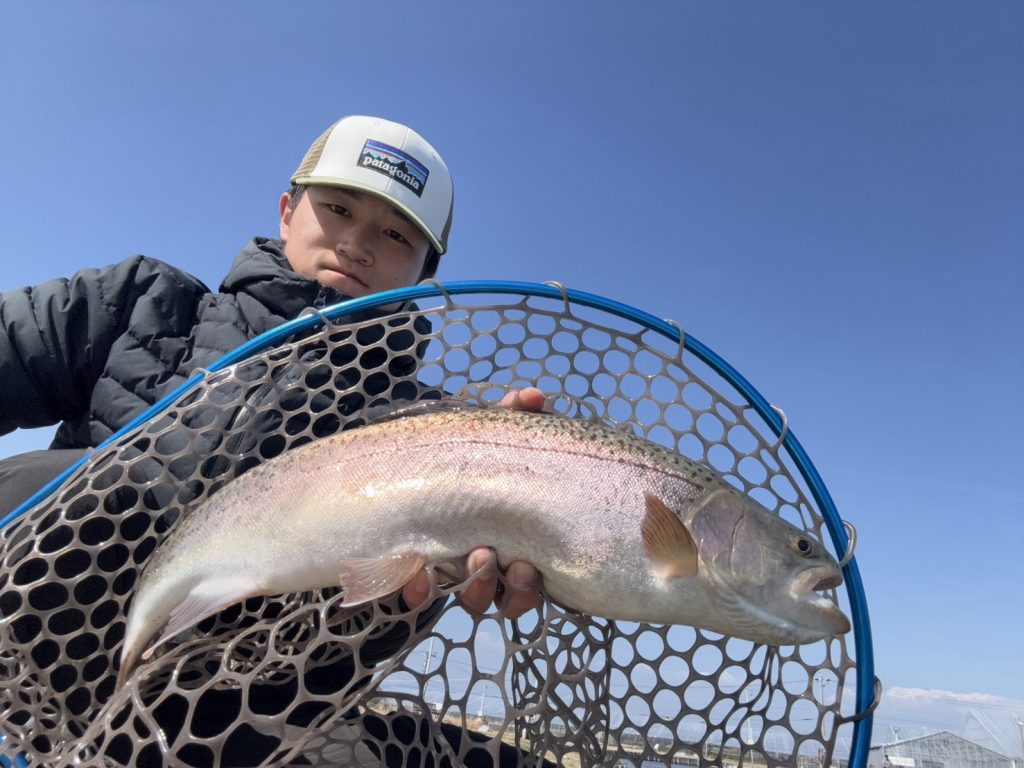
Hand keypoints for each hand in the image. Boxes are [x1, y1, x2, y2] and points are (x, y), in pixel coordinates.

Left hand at [401, 387, 544, 618]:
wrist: (382, 478)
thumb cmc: (450, 458)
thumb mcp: (482, 438)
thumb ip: (508, 418)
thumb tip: (533, 395)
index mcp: (507, 539)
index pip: (526, 575)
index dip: (528, 584)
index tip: (528, 567)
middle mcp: (484, 564)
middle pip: (507, 594)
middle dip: (514, 588)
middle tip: (515, 565)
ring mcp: (447, 572)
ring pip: (473, 598)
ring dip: (478, 587)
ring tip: (474, 560)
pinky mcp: (408, 574)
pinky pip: (417, 594)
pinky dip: (419, 588)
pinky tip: (417, 575)